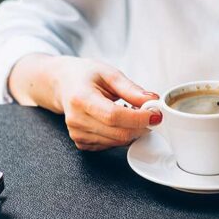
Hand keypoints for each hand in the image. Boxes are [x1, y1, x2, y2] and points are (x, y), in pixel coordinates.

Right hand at [10, 54, 159, 150]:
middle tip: (150, 113)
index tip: (156, 114)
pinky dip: (121, 135)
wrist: (62, 84)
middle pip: (118, 133)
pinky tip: (118, 121)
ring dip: (132, 130)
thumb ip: (131, 89)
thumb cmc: (84, 76)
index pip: (114, 116)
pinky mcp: (82, 143)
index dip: (138, 118)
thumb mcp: (109, 73)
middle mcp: (77, 120)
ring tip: (130, 112)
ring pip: (118, 142)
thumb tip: (152, 101)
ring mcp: (78, 134)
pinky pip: (111, 145)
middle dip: (141, 126)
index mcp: (81, 99)